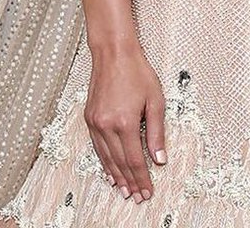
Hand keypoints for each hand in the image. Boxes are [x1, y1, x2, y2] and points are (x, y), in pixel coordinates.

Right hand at [84, 42, 166, 202]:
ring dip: (116, 176)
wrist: (114, 54)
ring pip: (106, 158)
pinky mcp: (89, 119)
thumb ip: (157, 131)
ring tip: (124, 190)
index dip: (142, 177)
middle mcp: (107, 126)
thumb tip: (160, 158)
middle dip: (130, 181)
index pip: (135, 159)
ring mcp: (95, 123)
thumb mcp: (155, 100)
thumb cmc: (137, 72)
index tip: (148, 190)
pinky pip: (97, 147)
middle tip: (137, 196)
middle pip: (120, 162)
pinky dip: (105, 161)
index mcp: (125, 122)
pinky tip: (110, 170)